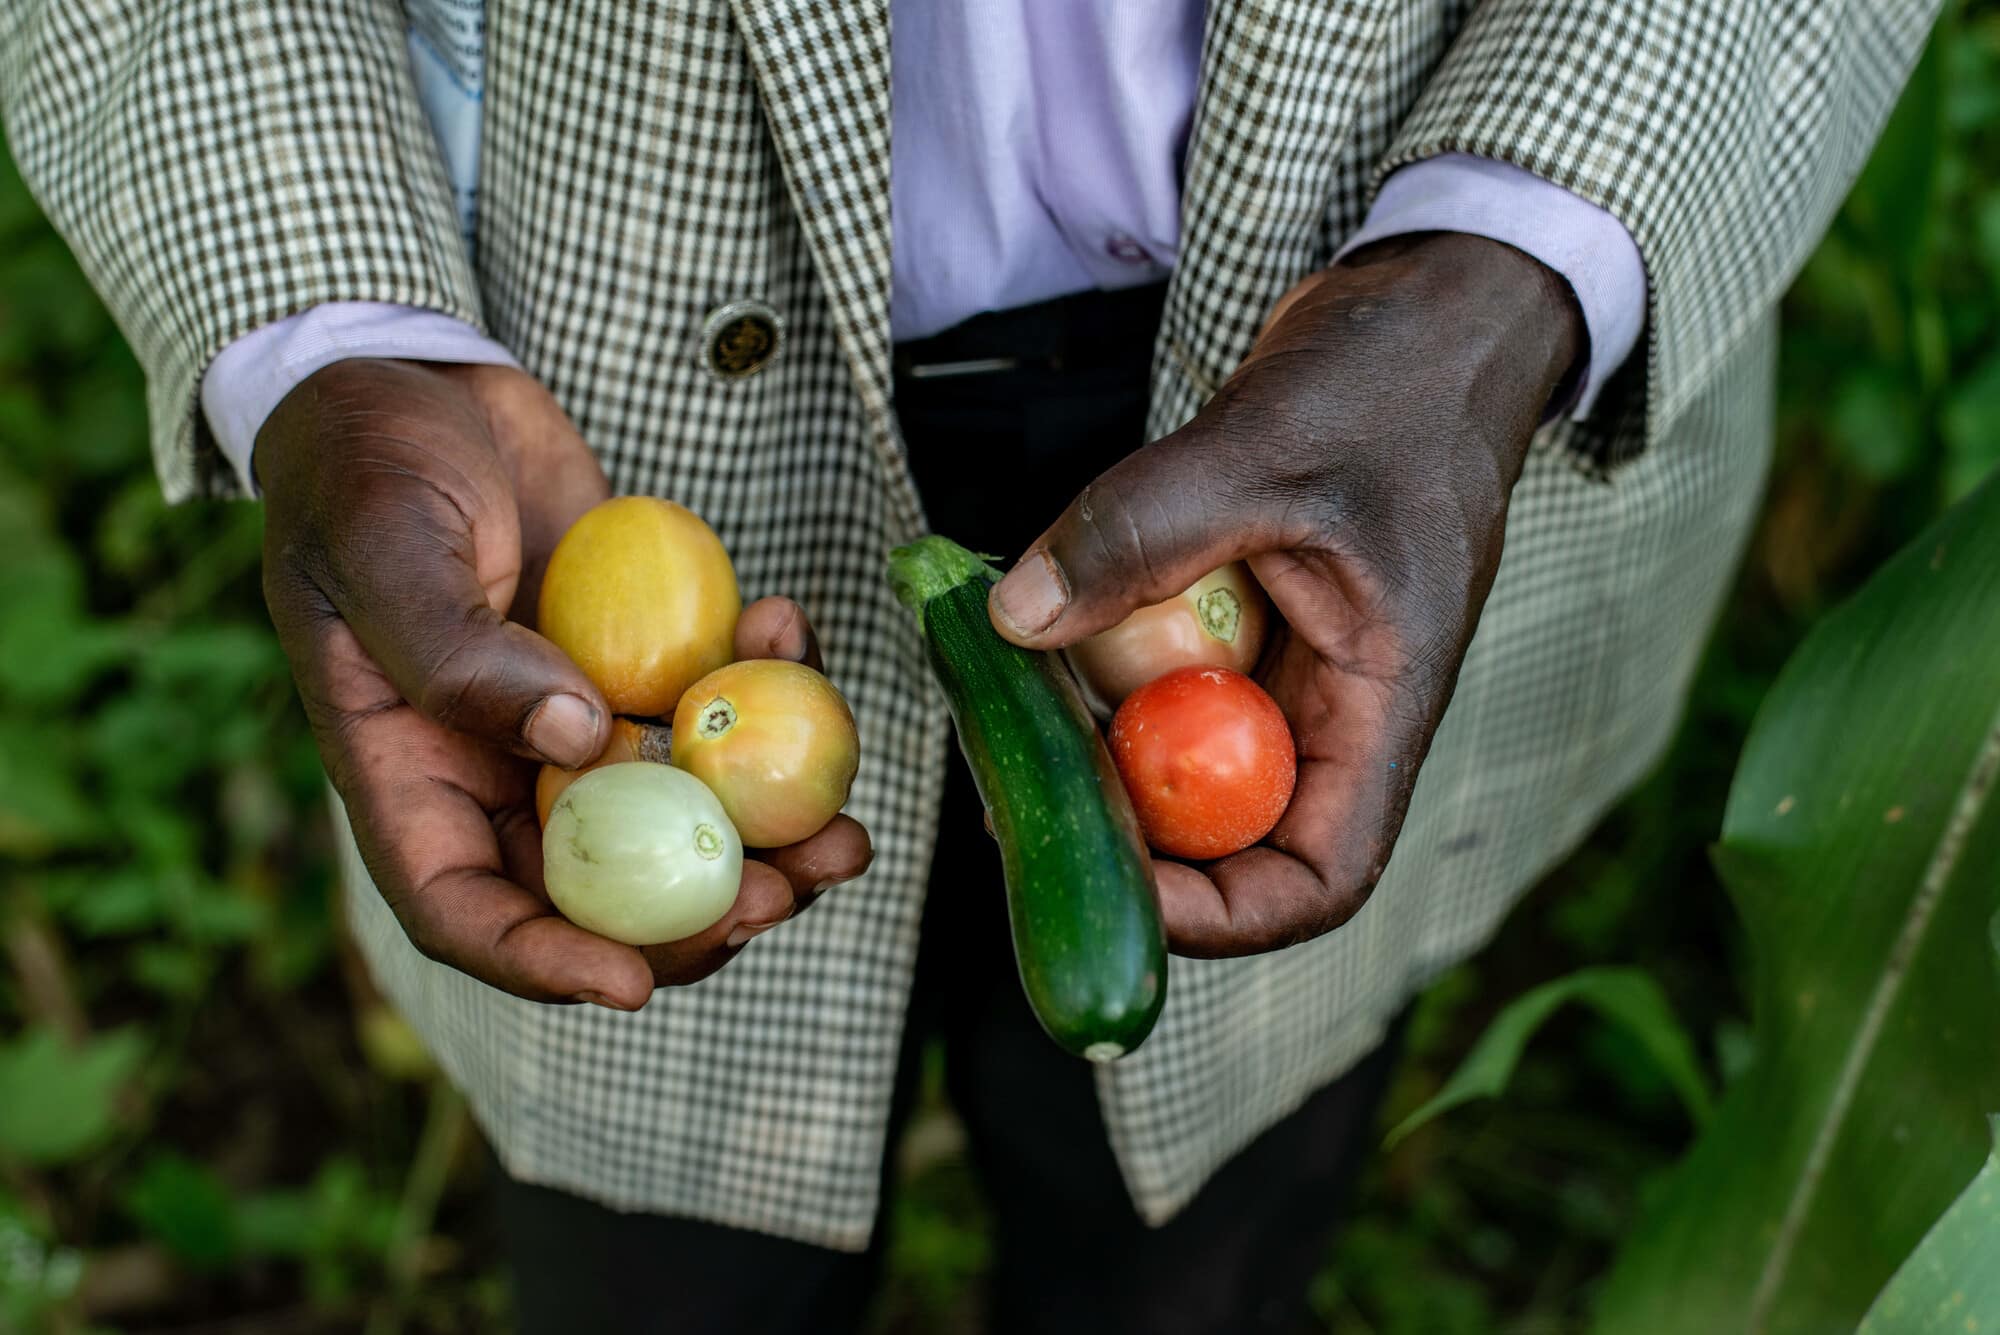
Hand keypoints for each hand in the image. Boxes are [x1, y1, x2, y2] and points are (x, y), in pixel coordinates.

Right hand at [258, 359, 870, 1008]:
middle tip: (781, 896)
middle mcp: (499, 770)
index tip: (633, 979)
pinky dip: (770, 693)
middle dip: (697, 916)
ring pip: (680, 820)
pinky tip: (791, 628)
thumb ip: (456, 652)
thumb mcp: (385, 547)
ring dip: (768, 843)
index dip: (545, 962)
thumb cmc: (366, 461)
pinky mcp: (640, 665)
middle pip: (599, 891)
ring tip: (846, 838)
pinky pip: (715, 712)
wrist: (422, 378)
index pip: (464, 910)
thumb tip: (574, 742)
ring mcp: (579, 722)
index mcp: (408, 774)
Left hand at [987, 233, 1582, 956]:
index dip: (1223, 915)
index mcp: (1380, 701)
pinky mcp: (1234, 615)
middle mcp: (1328, 705)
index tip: (1119, 889)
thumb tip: (1015, 619)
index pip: (1322, 873)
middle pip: (1228, 831)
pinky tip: (1034, 628)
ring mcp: (1278, 662)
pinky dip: (1093, 663)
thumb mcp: (1268, 449)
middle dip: (1127, 837)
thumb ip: (1144, 534)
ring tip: (1010, 718)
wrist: (1428, 307)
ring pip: (1178, 752)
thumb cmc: (1397, 379)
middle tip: (1025, 801)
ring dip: (1095, 751)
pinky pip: (1155, 670)